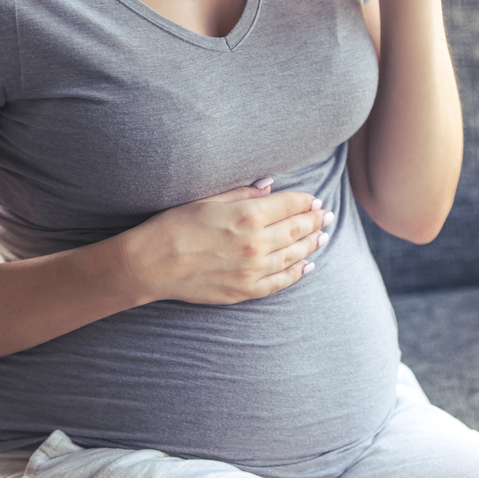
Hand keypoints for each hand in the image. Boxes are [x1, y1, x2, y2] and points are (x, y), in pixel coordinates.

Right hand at [117, 183, 330, 305]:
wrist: (152, 264)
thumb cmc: (175, 224)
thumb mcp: (208, 199)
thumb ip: (243, 193)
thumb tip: (270, 186)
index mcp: (248, 216)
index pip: (289, 205)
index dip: (305, 200)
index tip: (314, 199)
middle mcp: (256, 244)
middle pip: (297, 229)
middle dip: (315, 220)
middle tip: (326, 215)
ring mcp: (252, 271)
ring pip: (294, 255)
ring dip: (311, 244)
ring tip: (323, 236)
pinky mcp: (244, 291)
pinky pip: (280, 282)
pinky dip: (297, 273)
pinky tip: (307, 265)